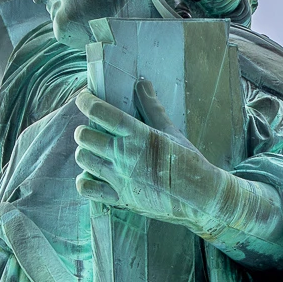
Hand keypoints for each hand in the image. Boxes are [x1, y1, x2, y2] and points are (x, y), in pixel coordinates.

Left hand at [73, 80, 228, 233]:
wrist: (200, 196)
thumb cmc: (188, 160)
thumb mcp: (170, 130)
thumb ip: (151, 107)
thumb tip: (142, 83)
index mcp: (137, 135)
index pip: (99, 112)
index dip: (85, 101)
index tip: (84, 98)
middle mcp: (124, 155)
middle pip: (84, 135)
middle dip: (84, 129)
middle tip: (93, 129)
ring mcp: (120, 178)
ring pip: (83, 158)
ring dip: (85, 151)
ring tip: (95, 151)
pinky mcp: (120, 198)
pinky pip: (86, 188)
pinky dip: (84, 180)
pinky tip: (93, 174)